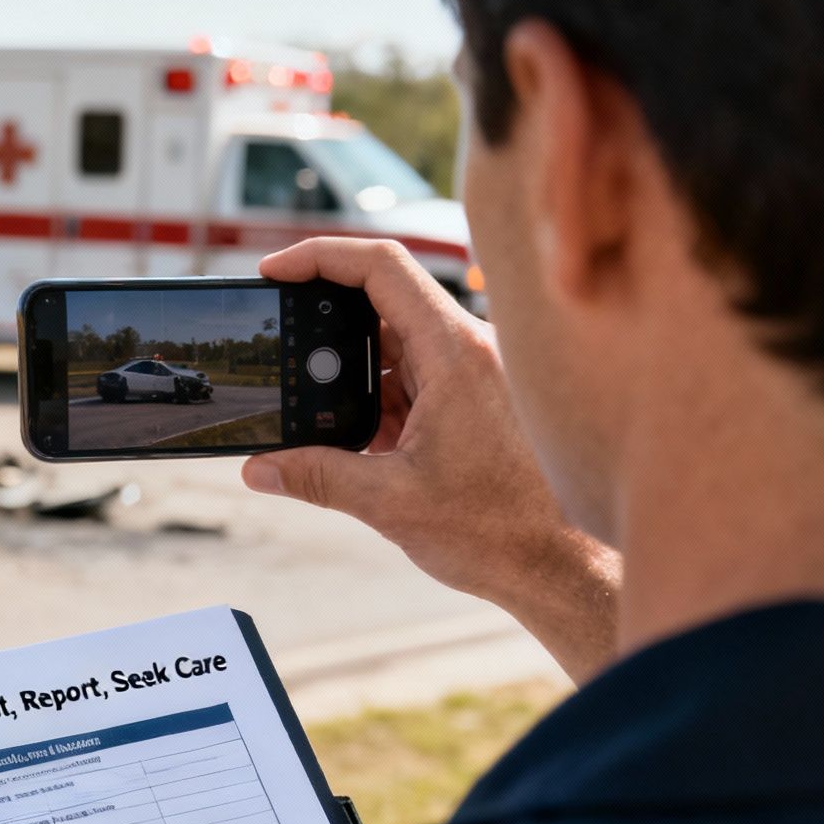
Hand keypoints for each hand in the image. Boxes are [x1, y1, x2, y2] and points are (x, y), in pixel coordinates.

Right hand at [244, 239, 619, 682]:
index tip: (274, 271)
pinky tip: (361, 444)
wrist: (564, 567)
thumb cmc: (500, 530)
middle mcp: (469, 349)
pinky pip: (416, 379)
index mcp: (454, 352)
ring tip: (320, 420)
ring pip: (395, 346)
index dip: (320, 256)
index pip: (381, 266)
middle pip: (382, 303)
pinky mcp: (476, 401)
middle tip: (283, 357)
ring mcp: (475, 374)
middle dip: (325, 330)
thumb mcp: (390, 503)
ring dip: (353, 377)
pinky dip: (380, 402)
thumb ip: (317, 478)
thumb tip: (259, 470)